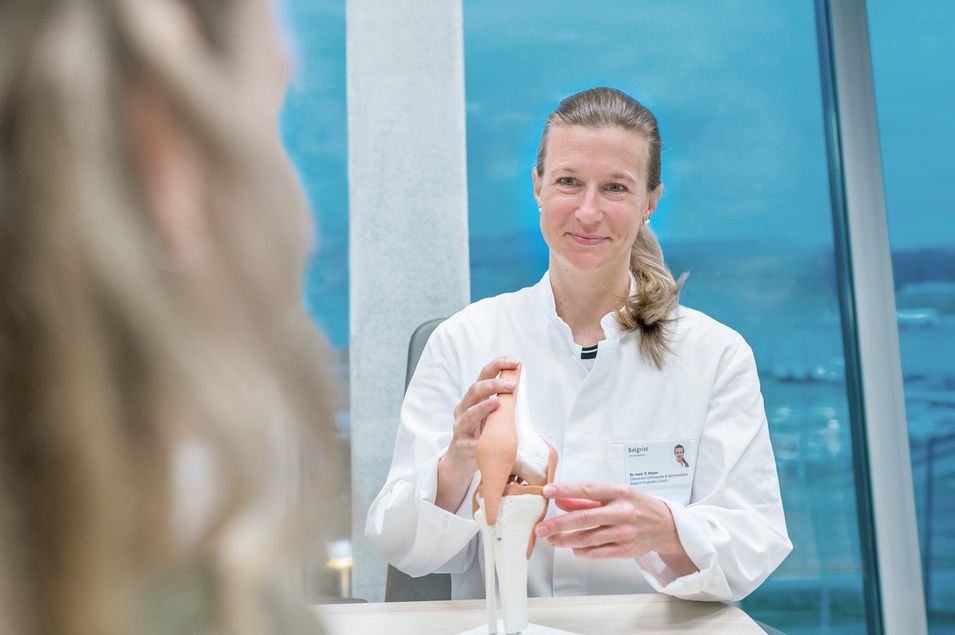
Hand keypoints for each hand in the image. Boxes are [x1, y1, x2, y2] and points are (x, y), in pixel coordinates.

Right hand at [435, 356, 518, 510]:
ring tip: (497, 403)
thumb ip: (503, 400)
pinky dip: (477, 442)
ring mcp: (460, 427)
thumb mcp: (492, 414)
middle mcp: (464, 408)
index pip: (484, 375)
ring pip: (468, 414)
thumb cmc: (481, 432)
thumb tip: (522, 380)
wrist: (460, 459)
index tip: (515, 362)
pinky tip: (485, 441)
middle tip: (512, 385)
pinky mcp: (460, 446)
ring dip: (482, 408)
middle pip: (475, 391)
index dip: (498, 366)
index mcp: (474, 398)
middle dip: (493, 385)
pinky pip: (469, 443)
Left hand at [535, 481, 696, 574]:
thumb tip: (560, 500)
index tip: (547, 491)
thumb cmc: (637, 505)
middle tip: (541, 528)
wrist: (666, 526)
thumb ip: (586, 499)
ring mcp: (624, 532)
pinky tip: (572, 548)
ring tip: (551, 539)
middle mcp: (622, 512)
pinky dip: (582, 551)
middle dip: (558, 524)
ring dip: (565, 540)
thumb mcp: (615, 494)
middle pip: (584, 518)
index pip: (587, 489)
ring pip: (588, 538)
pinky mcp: (625, 550)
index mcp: (619, 492)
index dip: (566, 490)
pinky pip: (598, 552)